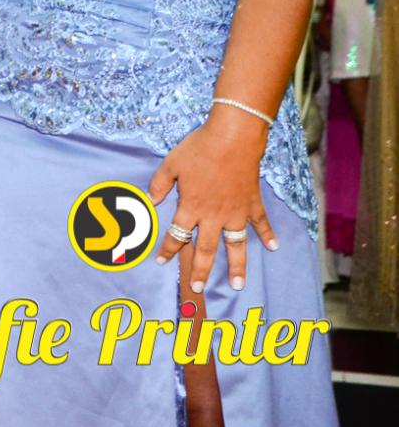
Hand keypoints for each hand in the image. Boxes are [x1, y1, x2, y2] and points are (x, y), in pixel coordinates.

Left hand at [148, 113, 276, 293]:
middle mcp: (213, 215)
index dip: (168, 249)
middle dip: (200, 269)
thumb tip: (151, 201)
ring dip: (236, 265)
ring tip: (236, 284)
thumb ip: (160, 184)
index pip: (177, 234)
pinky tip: (274, 247)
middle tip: (197, 287)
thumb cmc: (199, 149)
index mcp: (191, 207)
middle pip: (205, 248)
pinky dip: (268, 235)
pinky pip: (261, 223)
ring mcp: (235, 212)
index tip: (161, 262)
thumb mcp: (171, 164)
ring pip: (235, 245)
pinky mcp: (252, 203)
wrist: (232, 138)